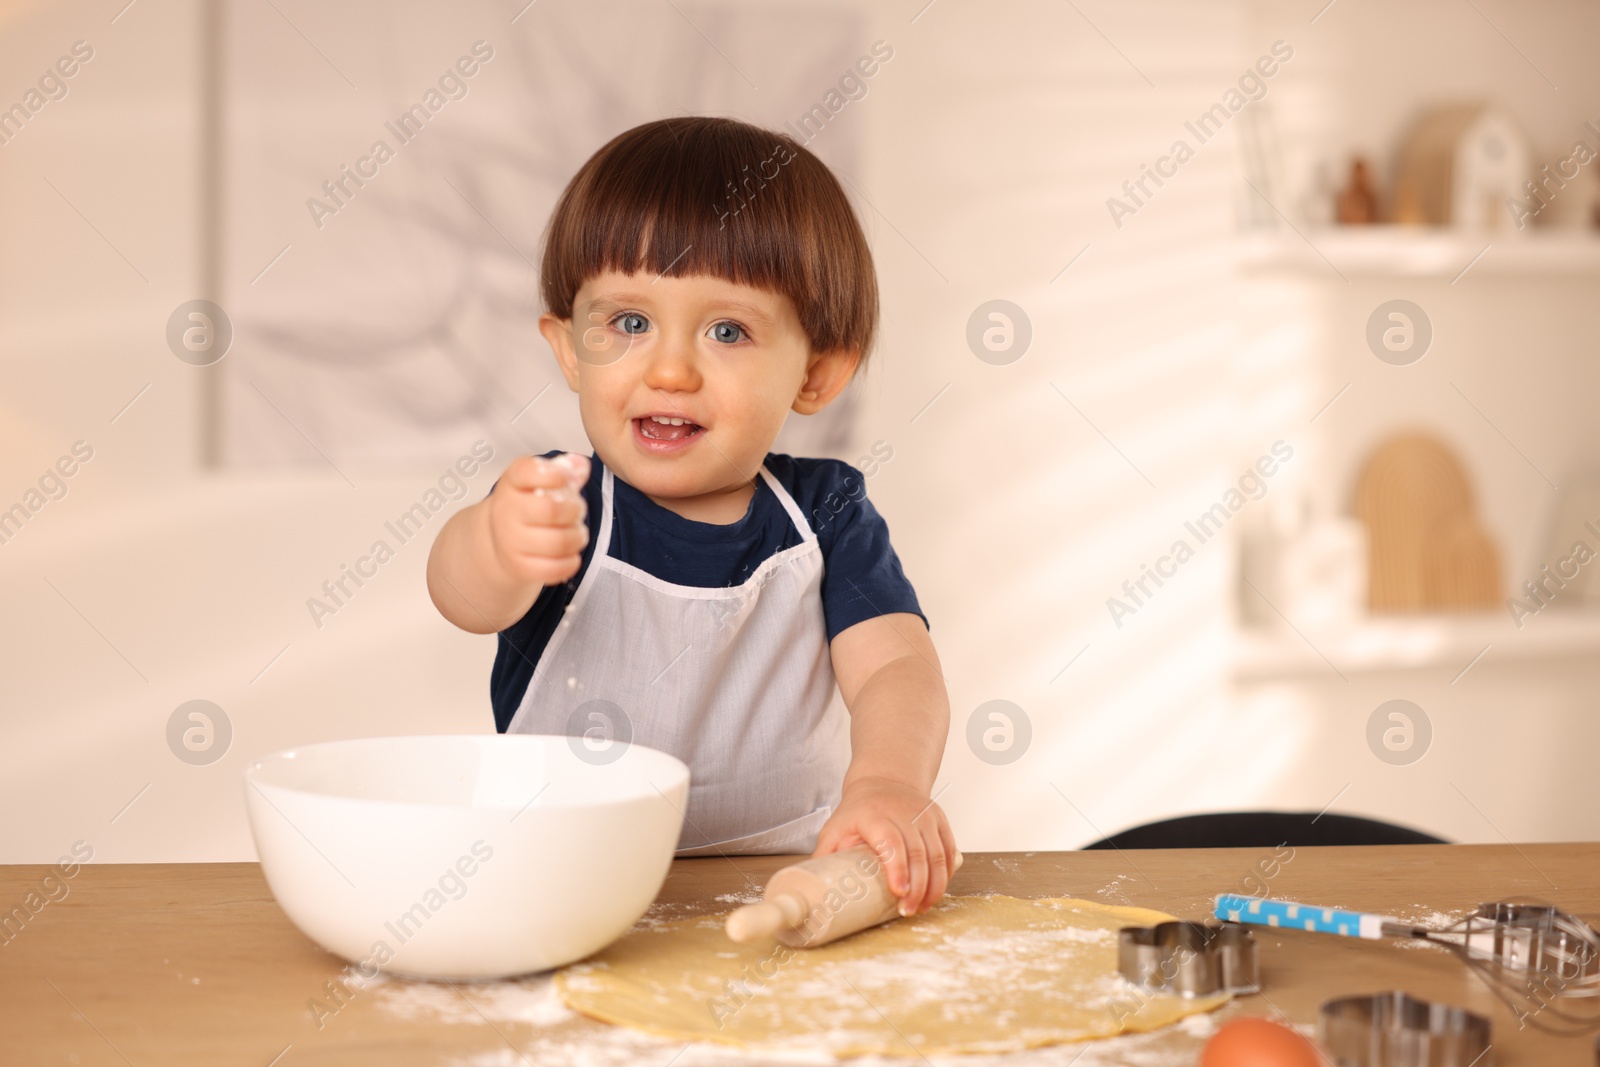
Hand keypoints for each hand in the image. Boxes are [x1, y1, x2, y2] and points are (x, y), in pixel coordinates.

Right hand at [486, 453, 589, 586]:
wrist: (502, 539)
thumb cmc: (530, 506)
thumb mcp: (543, 481)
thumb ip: (565, 470)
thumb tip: (580, 465)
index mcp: (512, 482)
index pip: (528, 471)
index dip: (556, 474)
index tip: (568, 479)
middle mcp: (506, 511)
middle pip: (551, 509)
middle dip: (576, 510)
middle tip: (577, 511)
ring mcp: (510, 541)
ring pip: (558, 542)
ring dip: (578, 537)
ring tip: (576, 533)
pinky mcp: (519, 567)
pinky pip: (555, 568)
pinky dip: (572, 562)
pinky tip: (571, 554)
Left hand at [814, 776, 959, 915]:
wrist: (884, 781)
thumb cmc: (858, 811)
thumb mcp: (836, 828)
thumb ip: (825, 857)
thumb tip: (810, 892)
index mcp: (875, 814)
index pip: (892, 842)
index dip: (897, 868)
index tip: (899, 893)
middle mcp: (905, 812)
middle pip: (919, 853)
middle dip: (918, 887)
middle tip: (908, 911)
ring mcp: (926, 815)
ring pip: (939, 854)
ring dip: (934, 886)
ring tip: (922, 907)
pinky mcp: (940, 820)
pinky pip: (950, 851)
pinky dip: (946, 874)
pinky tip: (936, 891)